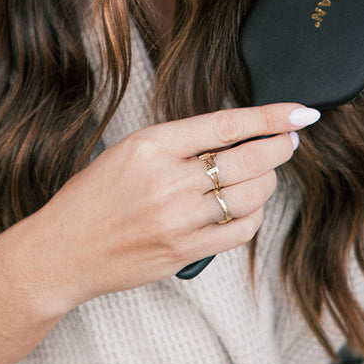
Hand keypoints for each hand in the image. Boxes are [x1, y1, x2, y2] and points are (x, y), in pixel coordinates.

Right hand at [29, 102, 318, 308]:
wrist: (63, 250)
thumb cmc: (94, 196)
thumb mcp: (130, 150)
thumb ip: (180, 142)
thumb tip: (238, 133)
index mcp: (152, 145)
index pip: (226, 125)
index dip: (270, 118)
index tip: (300, 112)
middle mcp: (168, 181)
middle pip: (248, 161)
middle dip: (280, 148)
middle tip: (290, 140)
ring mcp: (178, 220)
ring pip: (250, 196)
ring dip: (268, 182)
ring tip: (265, 172)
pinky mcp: (184, 251)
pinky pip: (240, 231)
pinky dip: (253, 215)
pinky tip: (248, 206)